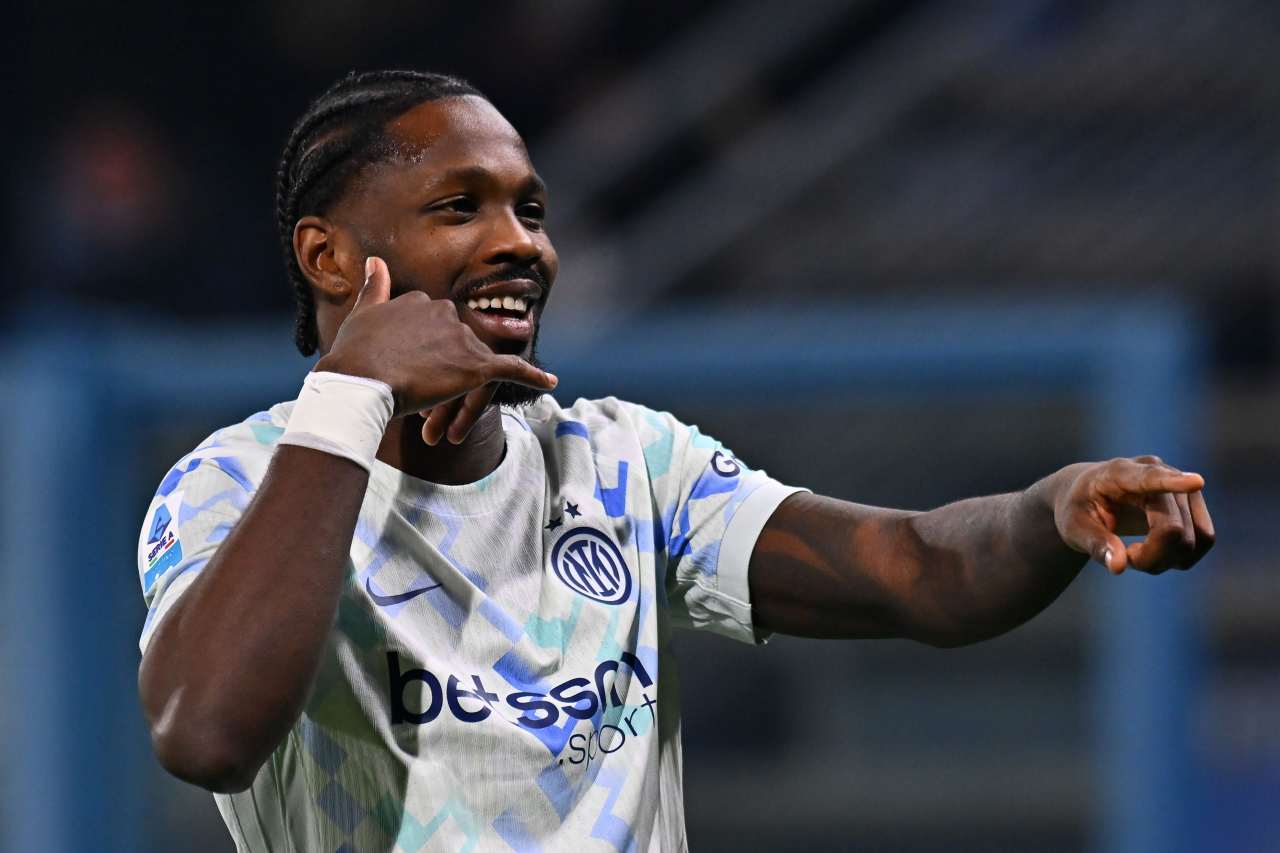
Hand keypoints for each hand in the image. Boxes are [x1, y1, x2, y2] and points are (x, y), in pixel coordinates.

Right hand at [314, 257, 556, 440]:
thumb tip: (376, 261)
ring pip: (473, 358)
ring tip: (434, 397)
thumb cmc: (355, 353)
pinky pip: (513, 368)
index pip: (433, 323)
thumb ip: (375, 287)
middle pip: (456, 340)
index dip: (424, 346)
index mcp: (421, 301)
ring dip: (461, 380)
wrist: (361, 380)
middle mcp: (446, 312)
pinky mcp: (476, 365)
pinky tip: (550, 382)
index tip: (410, 362)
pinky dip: (532, 375)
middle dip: (444, 363)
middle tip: (420, 384)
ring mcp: (462, 337)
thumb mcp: (362, 314)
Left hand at [1052, 456, 1213, 573]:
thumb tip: (1118, 566)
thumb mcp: (1073, 527)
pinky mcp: (1195, 504)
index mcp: (1119, 473)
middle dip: (1150, 558)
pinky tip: (1155, 552)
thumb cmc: (1079, 509)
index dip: (1174, 483)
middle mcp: (1159, 472)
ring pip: (1195, 538)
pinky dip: (1180, 557)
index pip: (1150, 478)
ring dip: (1166, 560)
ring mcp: (1181, 487)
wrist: (1090, 496)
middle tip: (1120, 557)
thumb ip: (1095, 544)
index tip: (1196, 482)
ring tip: (1134, 552)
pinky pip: (1204, 540)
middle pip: (1173, 529)